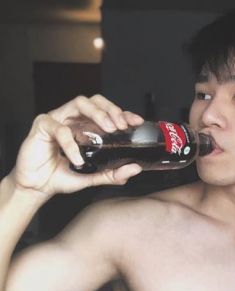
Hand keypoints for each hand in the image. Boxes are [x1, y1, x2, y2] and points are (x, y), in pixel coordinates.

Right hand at [12, 95, 143, 196]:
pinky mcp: (43, 126)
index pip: (107, 113)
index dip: (123, 113)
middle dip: (111, 109)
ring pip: (79, 103)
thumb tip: (136, 168)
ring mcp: (58, 119)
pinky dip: (71, 144)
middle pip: (95, 101)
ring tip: (109, 130)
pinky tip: (78, 159)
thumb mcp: (94, 176)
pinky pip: (60, 129)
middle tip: (121, 126)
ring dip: (97, 114)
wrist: (38, 187)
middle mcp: (73, 119)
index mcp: (86, 127)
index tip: (136, 122)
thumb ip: (114, 173)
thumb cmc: (63, 176)